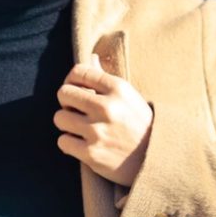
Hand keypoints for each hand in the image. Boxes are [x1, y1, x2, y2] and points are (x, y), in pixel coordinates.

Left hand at [54, 54, 152, 186]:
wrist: (156, 158)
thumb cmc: (139, 124)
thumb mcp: (128, 96)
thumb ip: (105, 78)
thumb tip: (90, 57)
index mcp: (117, 88)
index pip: (78, 72)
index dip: (72, 80)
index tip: (77, 90)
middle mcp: (107, 107)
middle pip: (63, 93)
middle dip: (67, 102)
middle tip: (77, 111)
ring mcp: (98, 131)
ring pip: (59, 118)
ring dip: (67, 124)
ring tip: (80, 129)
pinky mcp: (91, 153)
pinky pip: (63, 142)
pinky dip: (69, 144)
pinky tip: (82, 144)